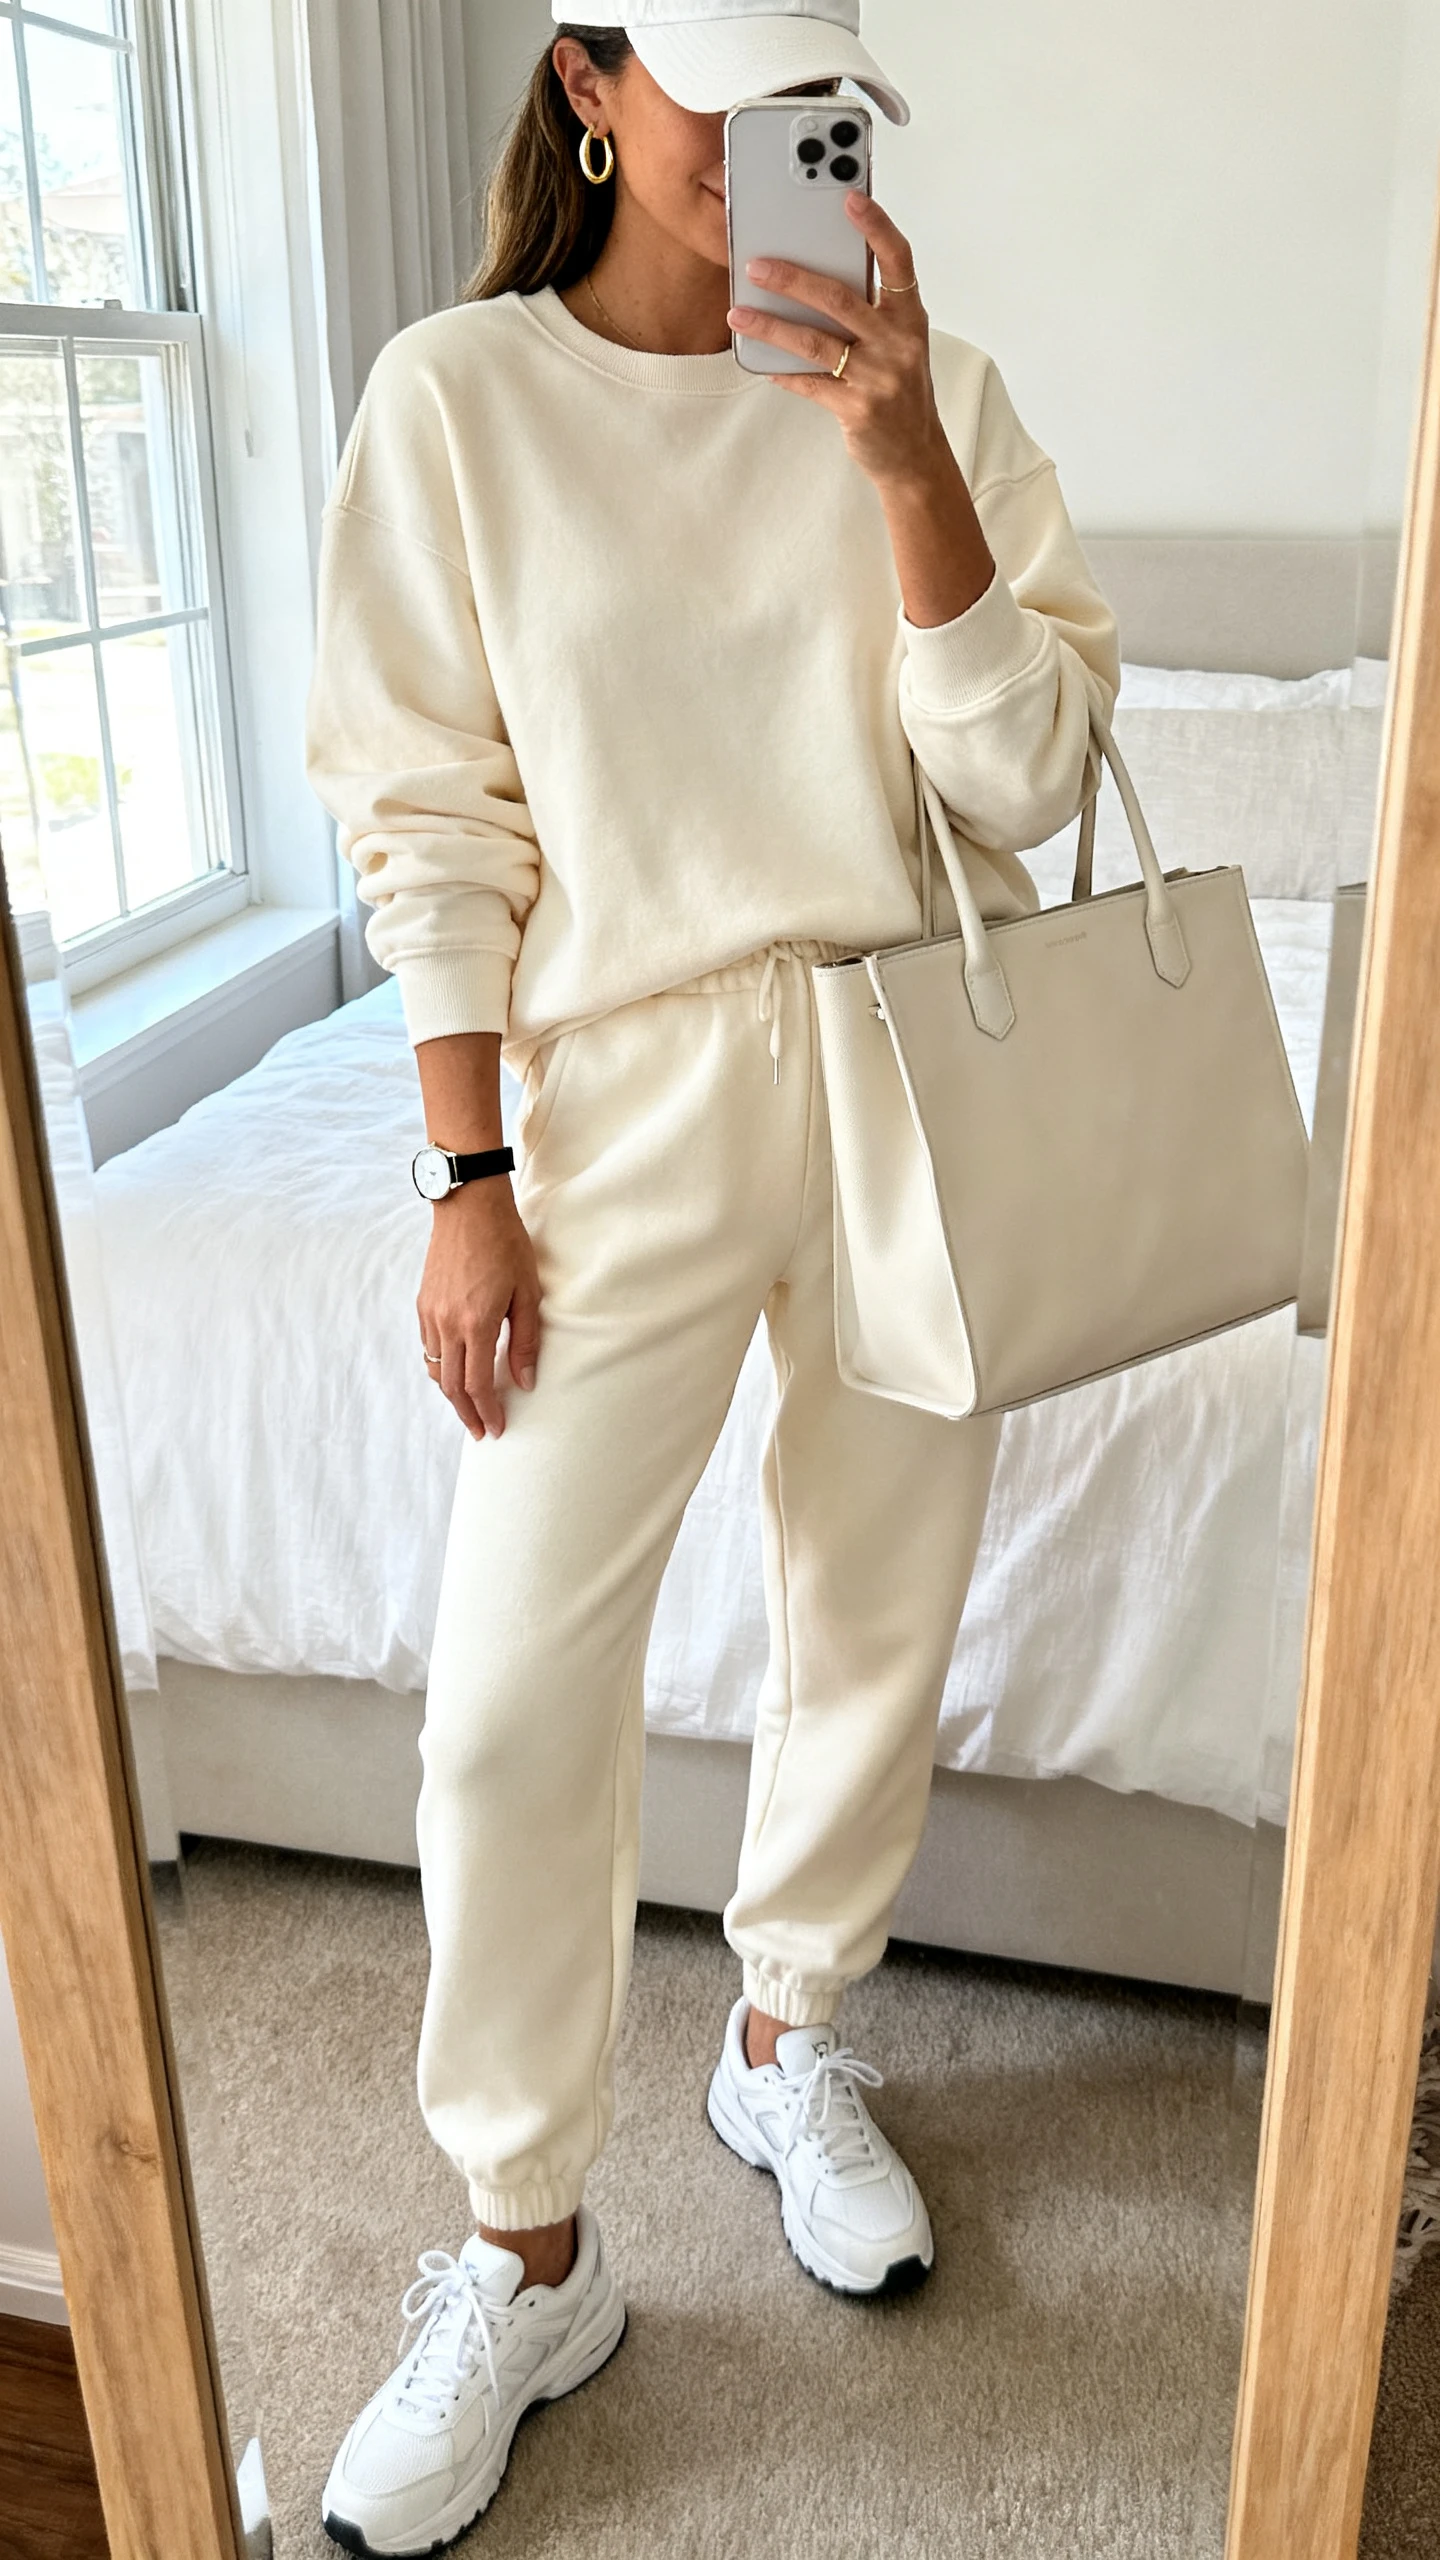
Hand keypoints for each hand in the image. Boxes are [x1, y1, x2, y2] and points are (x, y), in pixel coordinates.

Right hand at [417, 1179, 540, 1440]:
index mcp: (476, 1323)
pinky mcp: (422, 1302)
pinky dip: (440, 1366)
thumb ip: (525, 1341)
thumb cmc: (505, 1244)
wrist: (469, 1206)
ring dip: (451, 1393)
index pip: (477, 1384)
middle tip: (481, 1431)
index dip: (488, 1412)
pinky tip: (454, 1369)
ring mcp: (430, 1313)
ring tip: (469, 1406)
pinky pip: (428, 1347)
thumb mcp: (527, 1292)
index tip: (497, 1429)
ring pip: (435, 1369)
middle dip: (467, 1413)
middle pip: (451, 1386)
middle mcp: (447, 1324)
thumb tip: (523, 1382)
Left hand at [727, 192, 947, 492]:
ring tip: (739, 312)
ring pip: (815, 341)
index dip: (875, 227)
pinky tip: (757, 359)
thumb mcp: (897, 343)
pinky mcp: (857, 409)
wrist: (914, 453)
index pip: (897, 260)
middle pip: (840, 297)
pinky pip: (808, 383)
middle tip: (757, 264)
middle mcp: (898, 343)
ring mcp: (879, 378)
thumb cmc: (898, 389)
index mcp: (910, 317)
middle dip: (793, 278)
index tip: (849, 198)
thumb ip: (868, 311)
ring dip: (771, 325)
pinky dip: (780, 370)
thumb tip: (810, 279)